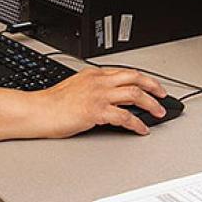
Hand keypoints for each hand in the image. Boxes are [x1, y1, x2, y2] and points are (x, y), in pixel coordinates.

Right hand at [37, 68, 167, 136]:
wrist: (38, 111)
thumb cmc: (51, 104)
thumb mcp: (74, 87)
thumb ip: (92, 87)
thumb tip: (107, 97)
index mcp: (93, 74)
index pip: (125, 72)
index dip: (142, 79)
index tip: (150, 85)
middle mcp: (98, 82)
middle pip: (135, 78)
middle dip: (153, 86)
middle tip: (163, 95)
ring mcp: (98, 96)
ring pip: (134, 94)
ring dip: (151, 104)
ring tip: (158, 113)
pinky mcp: (96, 112)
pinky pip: (125, 117)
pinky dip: (137, 124)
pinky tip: (142, 129)